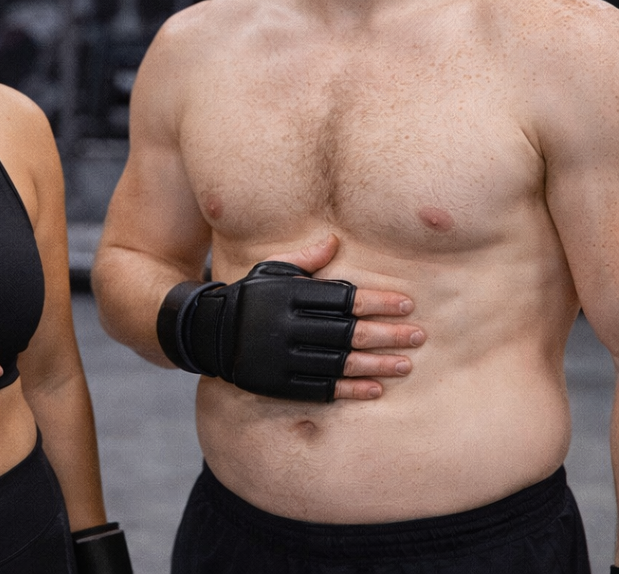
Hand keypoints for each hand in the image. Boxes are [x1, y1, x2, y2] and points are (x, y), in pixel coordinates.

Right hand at [263, 235, 424, 400]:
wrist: (210, 333)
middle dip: (388, 334)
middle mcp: (288, 325)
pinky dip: (351, 389)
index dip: (378, 302)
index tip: (406, 305)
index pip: (344, 298)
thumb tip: (335, 241)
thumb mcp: (271, 269)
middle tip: (419, 336)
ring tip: (406, 364)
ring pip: (341, 362)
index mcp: (289, 294)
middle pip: (349, 331)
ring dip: (377, 364)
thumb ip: (305, 258)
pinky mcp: (280, 383)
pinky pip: (322, 388)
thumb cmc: (250, 296)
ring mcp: (284, 356)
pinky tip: (376, 389)